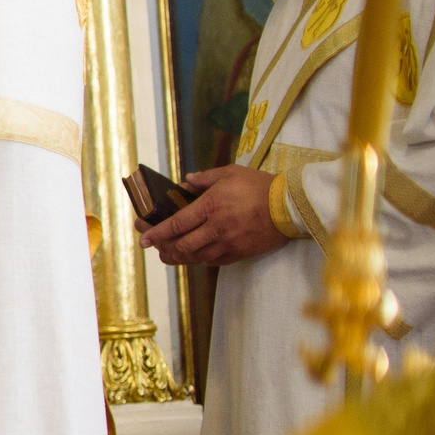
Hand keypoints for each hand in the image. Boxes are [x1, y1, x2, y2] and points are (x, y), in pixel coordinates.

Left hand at [138, 165, 284, 266]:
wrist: (291, 205)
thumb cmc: (260, 186)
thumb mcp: (231, 173)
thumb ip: (205, 179)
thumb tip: (186, 182)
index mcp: (210, 206)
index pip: (176, 224)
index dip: (156, 232)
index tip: (143, 239)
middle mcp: (216, 228)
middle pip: (181, 245)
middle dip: (164, 248)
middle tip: (156, 246)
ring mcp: (228, 243)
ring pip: (195, 257)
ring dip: (179, 257)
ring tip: (169, 254)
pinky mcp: (240, 253)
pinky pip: (213, 261)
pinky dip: (200, 260)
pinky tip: (195, 255)